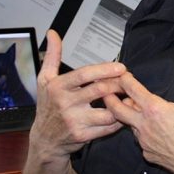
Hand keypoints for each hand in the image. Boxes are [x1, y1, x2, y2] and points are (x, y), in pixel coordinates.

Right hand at [29, 29, 127, 157]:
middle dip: (118, 85)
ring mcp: (74, 121)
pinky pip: (108, 127)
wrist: (45, 140)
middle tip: (128, 81)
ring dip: (122, 104)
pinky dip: (119, 120)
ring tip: (128, 97)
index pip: (84, 75)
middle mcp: (65, 103)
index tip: (121, 68)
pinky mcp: (83, 136)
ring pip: (107, 111)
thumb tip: (52, 33)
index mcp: (58, 87)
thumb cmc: (47, 106)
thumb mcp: (44, 80)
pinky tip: (123, 114)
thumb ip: (52, 55)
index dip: (104, 70)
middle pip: (100, 91)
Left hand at [104, 51, 173, 173]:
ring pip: (129, 124)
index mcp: (156, 110)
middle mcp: (145, 126)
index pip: (132, 90)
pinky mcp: (149, 154)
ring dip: (127, 114)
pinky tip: (147, 128)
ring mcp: (145, 142)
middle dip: (110, 98)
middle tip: (106, 90)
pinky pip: (139, 139)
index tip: (121, 74)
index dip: (125, 80)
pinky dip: (139, 130)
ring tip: (128, 106)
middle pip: (118, 109)